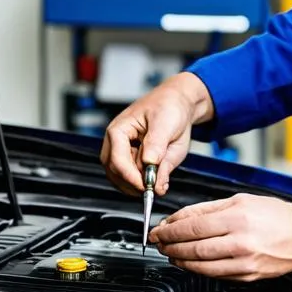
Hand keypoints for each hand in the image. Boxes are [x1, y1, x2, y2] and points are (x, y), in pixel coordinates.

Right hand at [100, 73, 212, 196]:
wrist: (177, 104)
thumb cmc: (169, 107)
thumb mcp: (166, 123)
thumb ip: (157, 146)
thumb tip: (150, 168)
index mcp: (118, 130)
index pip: (117, 160)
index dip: (131, 177)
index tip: (147, 186)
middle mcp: (115, 143)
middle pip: (115, 172)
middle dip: (134, 183)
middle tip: (155, 187)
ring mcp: (122, 153)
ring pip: (120, 179)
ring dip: (138, 185)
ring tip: (158, 180)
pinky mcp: (131, 161)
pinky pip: (131, 179)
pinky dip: (143, 183)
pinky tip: (157, 179)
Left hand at [150, 194, 291, 280]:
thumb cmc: (275, 215)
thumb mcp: (240, 200)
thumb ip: (207, 208)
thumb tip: (179, 218)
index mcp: (238, 217)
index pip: (192, 226)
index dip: (169, 230)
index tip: (158, 230)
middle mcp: (240, 241)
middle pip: (193, 247)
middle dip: (169, 246)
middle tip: (158, 243)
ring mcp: (243, 262)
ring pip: (200, 265)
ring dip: (180, 260)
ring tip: (170, 253)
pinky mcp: (246, 275)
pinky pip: (214, 274)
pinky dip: (197, 269)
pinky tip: (189, 262)